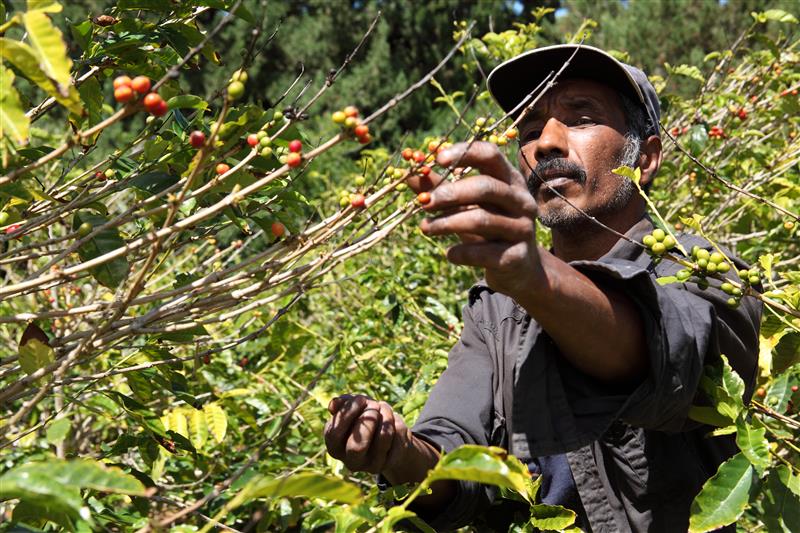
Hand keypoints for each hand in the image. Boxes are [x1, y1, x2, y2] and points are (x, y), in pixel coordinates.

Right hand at [323, 394, 412, 474]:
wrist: (388, 437)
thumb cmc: (364, 420)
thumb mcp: (352, 410)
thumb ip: (342, 405)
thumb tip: (334, 403)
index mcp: (335, 448)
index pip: (334, 434)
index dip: (348, 413)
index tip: (360, 399)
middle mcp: (352, 462)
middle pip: (356, 446)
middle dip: (368, 419)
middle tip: (374, 405)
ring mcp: (373, 465)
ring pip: (383, 436)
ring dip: (385, 414)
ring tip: (384, 407)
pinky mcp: (393, 461)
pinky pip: (398, 435)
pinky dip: (396, 420)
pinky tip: (393, 420)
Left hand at [408, 141, 542, 298]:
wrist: (517, 266)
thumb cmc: (487, 227)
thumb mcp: (466, 205)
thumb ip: (441, 188)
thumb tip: (410, 174)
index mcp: (509, 180)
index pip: (490, 155)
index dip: (464, 153)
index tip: (437, 159)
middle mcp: (521, 200)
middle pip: (485, 187)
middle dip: (450, 194)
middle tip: (424, 203)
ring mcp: (522, 228)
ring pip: (482, 220)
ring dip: (447, 223)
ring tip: (425, 228)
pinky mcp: (516, 256)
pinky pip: (483, 252)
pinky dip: (461, 252)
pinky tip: (449, 254)